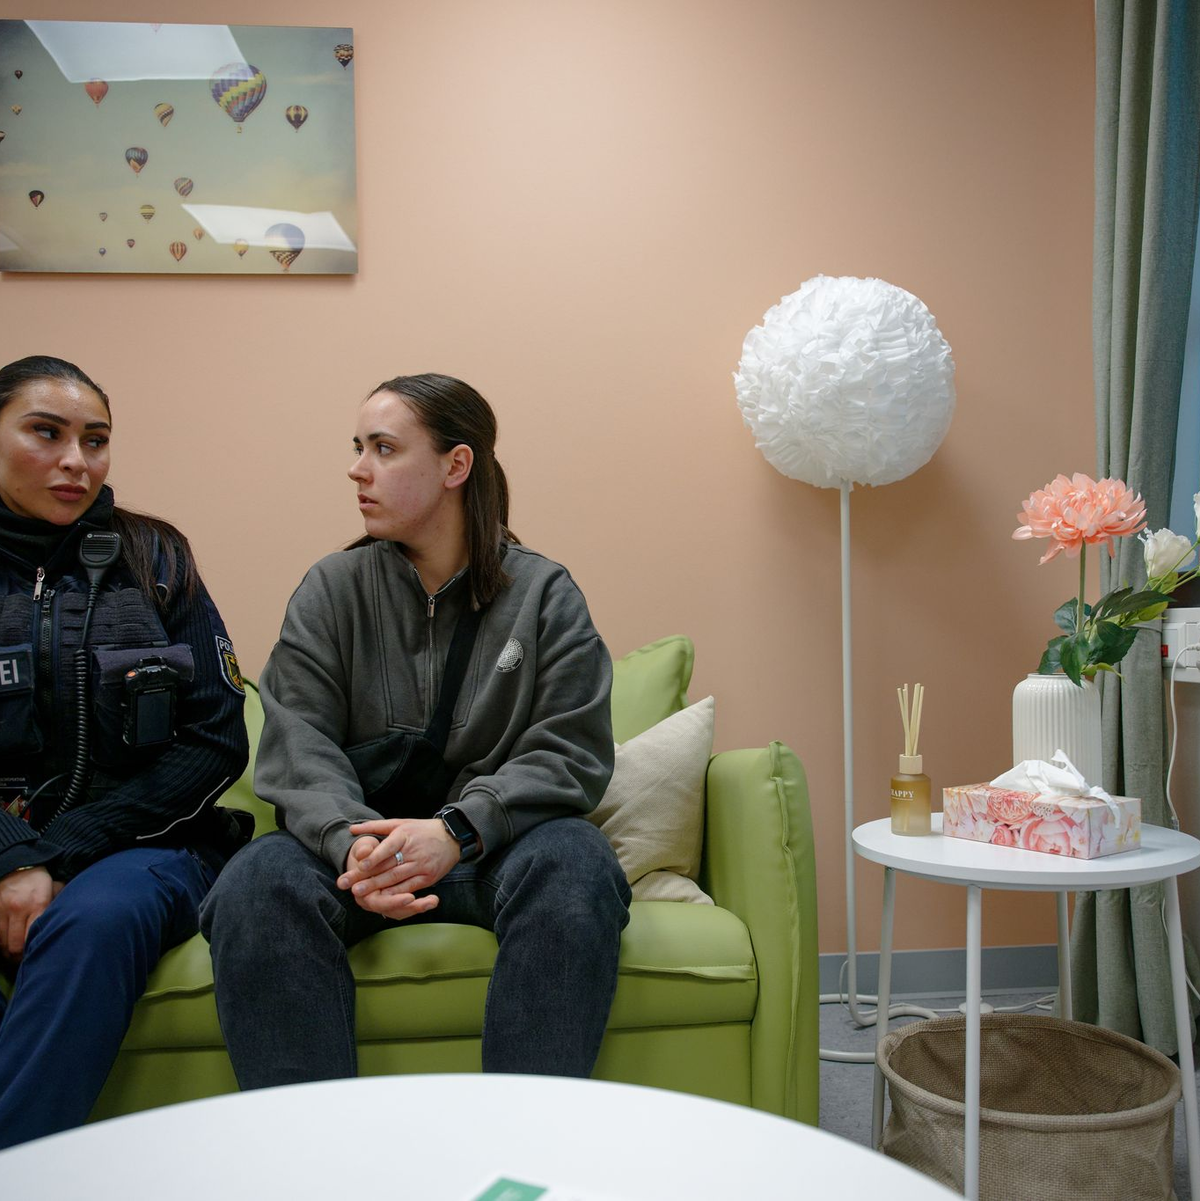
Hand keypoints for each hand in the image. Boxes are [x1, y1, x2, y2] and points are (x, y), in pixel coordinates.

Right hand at [0, 867, 54, 959]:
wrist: (15, 865)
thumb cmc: (38, 880)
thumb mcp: (54, 888)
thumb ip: (60, 904)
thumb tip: (69, 921)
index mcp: (38, 903)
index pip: (35, 936)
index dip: (34, 950)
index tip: (38, 955)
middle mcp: (18, 909)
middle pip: (15, 945)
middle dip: (19, 957)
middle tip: (24, 959)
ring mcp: (2, 911)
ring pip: (2, 944)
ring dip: (8, 952)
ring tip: (15, 954)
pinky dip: (0, 943)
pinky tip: (6, 945)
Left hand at [339, 817, 459, 919]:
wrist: (452, 837)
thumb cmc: (422, 830)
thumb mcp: (401, 823)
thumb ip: (375, 826)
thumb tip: (352, 829)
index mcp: (405, 835)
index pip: (388, 847)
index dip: (374, 856)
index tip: (359, 864)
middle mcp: (413, 850)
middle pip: (388, 866)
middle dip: (367, 877)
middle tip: (348, 886)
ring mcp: (421, 865)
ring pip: (396, 878)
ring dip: (377, 888)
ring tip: (359, 894)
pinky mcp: (428, 877)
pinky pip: (409, 888)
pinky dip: (394, 895)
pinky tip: (381, 900)